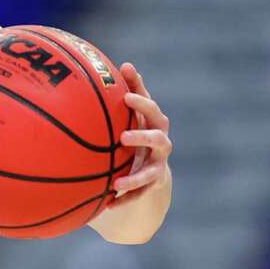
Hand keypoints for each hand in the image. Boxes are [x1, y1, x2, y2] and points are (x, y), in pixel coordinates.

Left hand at [106, 62, 171, 209]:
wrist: (153, 165)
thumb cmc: (139, 129)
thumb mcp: (135, 113)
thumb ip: (132, 91)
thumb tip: (125, 63)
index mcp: (155, 124)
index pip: (152, 110)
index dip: (141, 103)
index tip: (124, 98)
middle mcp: (161, 144)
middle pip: (158, 139)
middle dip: (143, 137)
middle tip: (123, 137)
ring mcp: (158, 166)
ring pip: (151, 173)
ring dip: (135, 178)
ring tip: (117, 183)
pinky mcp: (151, 185)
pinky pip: (139, 194)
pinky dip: (125, 200)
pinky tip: (107, 205)